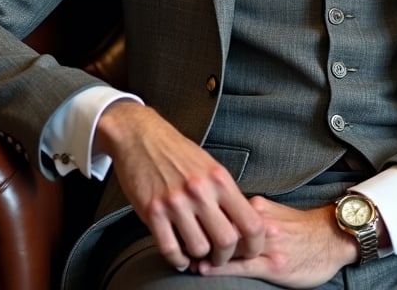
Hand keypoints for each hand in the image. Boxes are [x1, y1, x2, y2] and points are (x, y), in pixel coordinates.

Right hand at [95, 101, 264, 271]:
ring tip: (197, 251)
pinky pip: (170, 249)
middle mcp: (200, 190)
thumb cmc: (177, 152)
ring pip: (198, 249)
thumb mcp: (210, 166)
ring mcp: (175, 202)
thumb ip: (225, 194)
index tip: (250, 251)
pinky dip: (178, 259)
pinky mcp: (153, 211)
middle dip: (225, 256)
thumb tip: (241, 225)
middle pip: (226, 241)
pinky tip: (180, 255)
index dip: (254, 244)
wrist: (141, 137)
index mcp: (219, 178)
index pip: (250, 222)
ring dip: (200, 257)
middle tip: (220, 256)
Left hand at [194, 197, 358, 287]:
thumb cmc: (302, 228)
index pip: (220, 211)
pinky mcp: (274, 265)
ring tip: (185, 258)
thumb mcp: (273, 212)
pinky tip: (204, 269)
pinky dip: (220, 268)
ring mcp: (267, 244)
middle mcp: (261, 222)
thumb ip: (248, 213)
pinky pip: (242, 266)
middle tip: (178, 241)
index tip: (184, 221)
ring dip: (205, 252)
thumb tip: (220, 216)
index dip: (201, 218)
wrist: (333, 237)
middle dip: (199, 235)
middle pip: (221, 227)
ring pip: (229, 247)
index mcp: (258, 207)